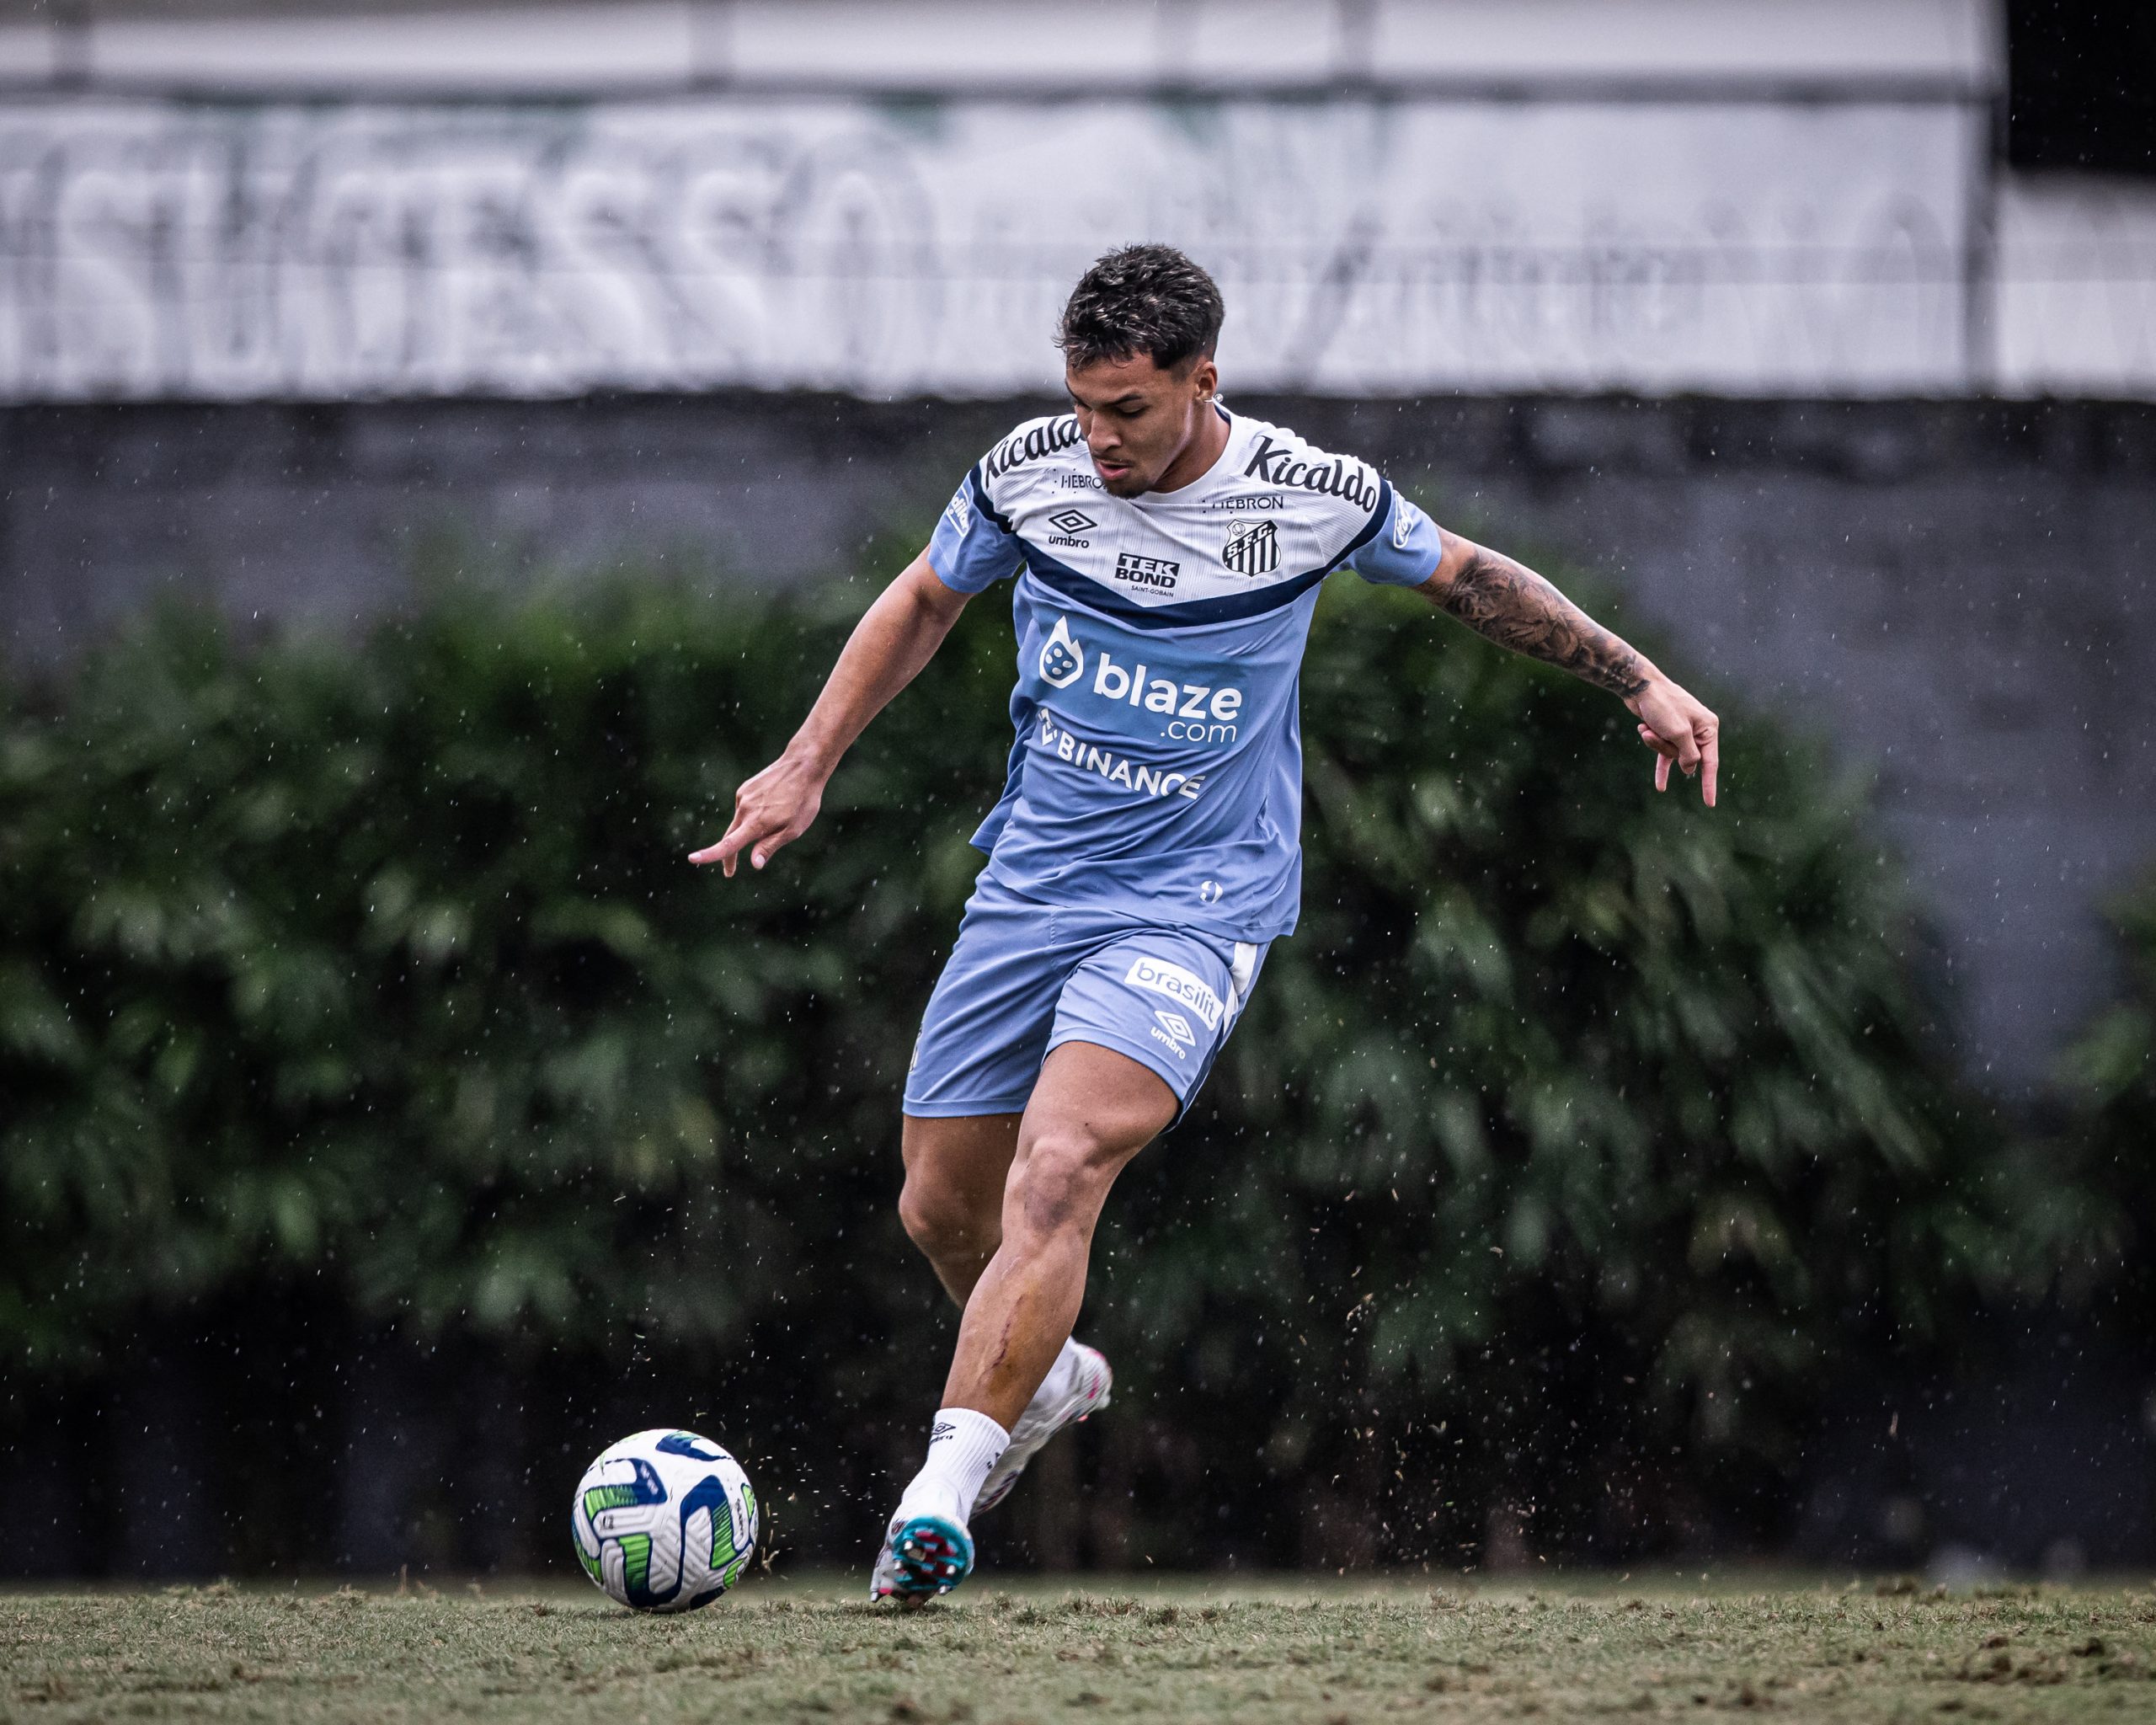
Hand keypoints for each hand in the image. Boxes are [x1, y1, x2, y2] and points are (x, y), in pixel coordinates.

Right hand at [688, 751, 826, 875]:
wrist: (803, 764)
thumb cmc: (803, 800)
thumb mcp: (793, 829)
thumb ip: (770, 846)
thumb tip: (754, 864)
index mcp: (756, 823)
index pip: (729, 843)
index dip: (710, 854)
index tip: (693, 859)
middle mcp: (745, 809)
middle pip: (730, 837)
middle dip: (729, 855)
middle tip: (730, 872)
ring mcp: (744, 797)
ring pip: (741, 822)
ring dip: (752, 829)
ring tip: (781, 817)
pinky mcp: (745, 789)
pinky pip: (746, 809)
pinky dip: (754, 814)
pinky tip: (773, 804)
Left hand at [1625, 675, 1719, 805]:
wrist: (1640, 687)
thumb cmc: (1662, 705)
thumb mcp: (1678, 733)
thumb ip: (1688, 755)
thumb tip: (1691, 770)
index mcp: (1708, 728)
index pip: (1710, 763)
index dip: (1709, 784)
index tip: (1709, 804)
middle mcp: (1699, 731)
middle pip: (1685, 758)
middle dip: (1666, 749)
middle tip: (1655, 732)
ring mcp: (1683, 732)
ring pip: (1671, 755)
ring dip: (1656, 745)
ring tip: (1646, 729)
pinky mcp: (1668, 733)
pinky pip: (1665, 755)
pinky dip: (1660, 766)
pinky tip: (1661, 787)